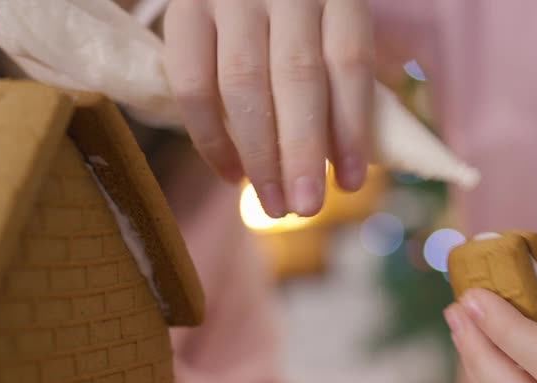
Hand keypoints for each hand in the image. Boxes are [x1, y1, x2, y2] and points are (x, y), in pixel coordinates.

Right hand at [163, 0, 372, 217]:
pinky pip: (192, 82)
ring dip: (259, 154)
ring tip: (273, 203)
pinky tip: (231, 173)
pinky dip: (210, 136)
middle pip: (297, 75)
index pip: (348, 62)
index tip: (350, 184)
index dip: (351, 129)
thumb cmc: (296, 18)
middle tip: (306, 208)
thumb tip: (345, 165)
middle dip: (302, 151)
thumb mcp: (330, 28)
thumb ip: (337, 79)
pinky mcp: (184, 9)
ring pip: (243, 83)